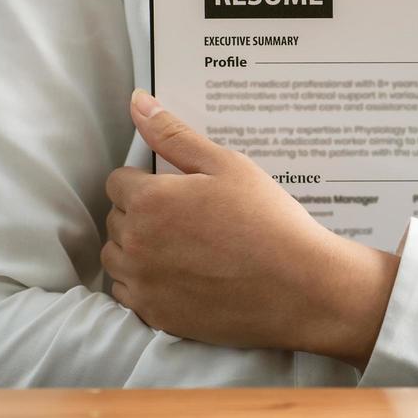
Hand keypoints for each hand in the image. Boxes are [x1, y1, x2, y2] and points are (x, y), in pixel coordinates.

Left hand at [102, 91, 397, 368]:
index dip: (147, 182)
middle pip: (116, 219)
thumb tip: (138, 101)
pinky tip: (182, 277)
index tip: (179, 191)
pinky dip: (146, 284)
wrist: (301, 288)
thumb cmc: (269, 221)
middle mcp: (135, 244)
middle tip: (188, 219)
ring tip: (182, 248)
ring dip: (137, 249)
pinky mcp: (156, 316)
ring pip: (117, 258)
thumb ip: (174, 134)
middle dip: (142, 214)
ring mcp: (143, 284)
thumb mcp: (227, 166)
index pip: (118, 182)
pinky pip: (130, 295)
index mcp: (149, 201)